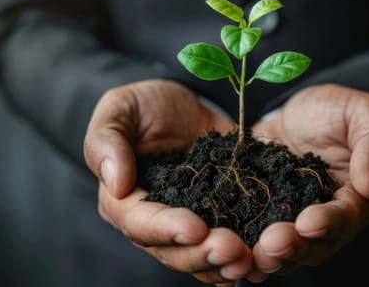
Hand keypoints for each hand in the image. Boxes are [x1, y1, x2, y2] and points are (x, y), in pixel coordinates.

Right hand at [84, 79, 252, 285]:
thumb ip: (106, 140)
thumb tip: (114, 184)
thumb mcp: (120, 108)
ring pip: (201, 257)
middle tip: (232, 250)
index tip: (196, 229)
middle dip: (202, 254)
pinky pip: (227, 246)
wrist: (185, 103)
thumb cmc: (145, 105)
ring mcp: (188, 223)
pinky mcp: (219, 218)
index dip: (167, 229)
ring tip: (249, 259)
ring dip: (224, 264)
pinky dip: (244, 256)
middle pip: (172, 250)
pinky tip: (262, 258)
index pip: (139, 223)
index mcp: (123, 199)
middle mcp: (154, 221)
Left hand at [249, 84, 368, 278]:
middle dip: (293, 247)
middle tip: (271, 244)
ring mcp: (293, 219)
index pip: (347, 217)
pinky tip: (228, 251)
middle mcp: (327, 218)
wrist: (300, 110)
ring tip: (252, 255)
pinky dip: (244, 247)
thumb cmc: (338, 110)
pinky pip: (255, 235)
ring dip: (269, 256)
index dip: (328, 223)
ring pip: (286, 249)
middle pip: (315, 244)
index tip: (307, 223)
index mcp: (356, 197)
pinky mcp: (265, 213)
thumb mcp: (362, 113)